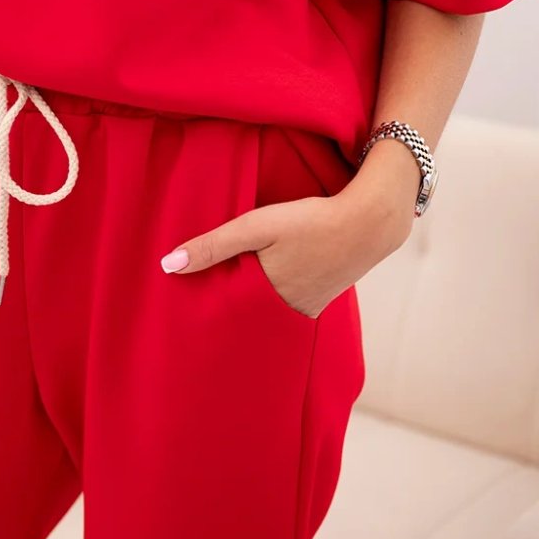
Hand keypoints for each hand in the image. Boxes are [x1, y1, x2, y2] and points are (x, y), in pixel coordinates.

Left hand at [159, 172, 414, 317]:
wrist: (370, 221)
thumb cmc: (311, 220)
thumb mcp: (257, 225)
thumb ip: (214, 245)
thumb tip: (168, 265)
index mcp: (267, 298)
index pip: (223, 314)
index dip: (202, 312)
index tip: (177, 313)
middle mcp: (287, 312)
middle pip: (244, 318)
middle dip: (222, 315)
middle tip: (192, 314)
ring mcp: (306, 308)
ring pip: (266, 313)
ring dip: (248, 306)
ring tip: (223, 300)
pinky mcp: (319, 299)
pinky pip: (286, 305)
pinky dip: (271, 299)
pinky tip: (264, 286)